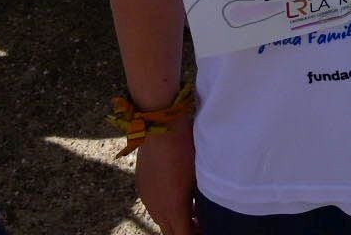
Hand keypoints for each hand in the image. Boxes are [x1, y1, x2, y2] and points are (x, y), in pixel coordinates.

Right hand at [131, 119, 196, 234]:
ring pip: (161, 220)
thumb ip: (202, 201)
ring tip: (193, 211)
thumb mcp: (199, 176)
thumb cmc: (186, 149)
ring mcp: (147, 197)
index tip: (208, 229)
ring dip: (175, 220)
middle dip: (185, 231)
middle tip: (202, 225)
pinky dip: (166, 208)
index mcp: (172, 207)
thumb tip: (206, 214)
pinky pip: (153, 205)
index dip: (196, 234)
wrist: (161, 127)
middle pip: (170, 231)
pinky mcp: (142, 187)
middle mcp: (156, 207)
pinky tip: (178, 195)